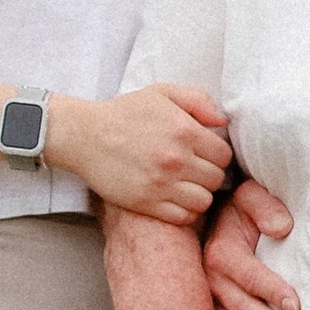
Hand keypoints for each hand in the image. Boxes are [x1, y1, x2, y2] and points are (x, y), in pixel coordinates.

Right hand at [48, 83, 230, 221]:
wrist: (85, 136)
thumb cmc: (124, 113)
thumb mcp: (161, 93)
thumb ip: (198, 100)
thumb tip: (222, 121)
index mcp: (185, 131)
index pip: (224, 156)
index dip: (216, 155)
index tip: (203, 154)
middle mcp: (176, 159)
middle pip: (216, 180)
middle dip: (208, 174)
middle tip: (193, 169)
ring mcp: (161, 184)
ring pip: (204, 201)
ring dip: (198, 194)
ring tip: (185, 185)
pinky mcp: (146, 203)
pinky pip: (183, 217)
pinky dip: (184, 211)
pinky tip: (174, 198)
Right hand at [202, 178, 297, 309]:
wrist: (200, 217)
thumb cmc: (235, 208)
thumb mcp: (248, 196)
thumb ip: (264, 206)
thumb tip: (283, 227)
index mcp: (220, 252)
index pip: (248, 275)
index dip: (272, 290)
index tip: (297, 307)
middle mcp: (207, 282)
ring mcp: (203, 306)